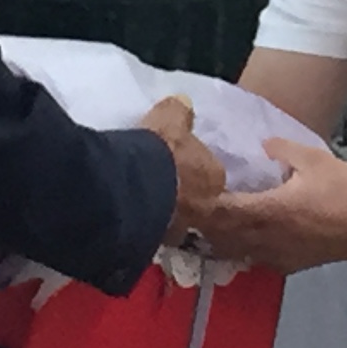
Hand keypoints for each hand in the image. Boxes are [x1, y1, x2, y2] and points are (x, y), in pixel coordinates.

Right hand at [141, 97, 225, 245]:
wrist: (133, 186)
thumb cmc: (159, 148)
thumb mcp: (170, 115)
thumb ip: (180, 111)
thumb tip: (184, 104)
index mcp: (214, 176)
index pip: (211, 174)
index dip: (196, 169)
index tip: (182, 165)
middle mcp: (206, 207)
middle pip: (199, 200)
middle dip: (185, 194)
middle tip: (165, 184)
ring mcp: (182, 229)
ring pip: (177, 219)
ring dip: (166, 211)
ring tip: (146, 200)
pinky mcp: (156, 242)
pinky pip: (154, 230)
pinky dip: (146, 222)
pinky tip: (132, 214)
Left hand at [196, 140, 346, 274]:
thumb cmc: (345, 192)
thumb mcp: (314, 159)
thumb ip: (281, 149)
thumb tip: (259, 146)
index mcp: (269, 210)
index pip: (223, 212)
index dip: (204, 204)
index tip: (192, 191)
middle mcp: (266, 238)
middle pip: (221, 237)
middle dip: (205, 224)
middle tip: (191, 208)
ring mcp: (274, 256)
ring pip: (234, 252)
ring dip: (219, 239)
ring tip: (208, 224)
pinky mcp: (286, 265)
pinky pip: (253, 259)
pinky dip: (241, 250)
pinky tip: (241, 237)